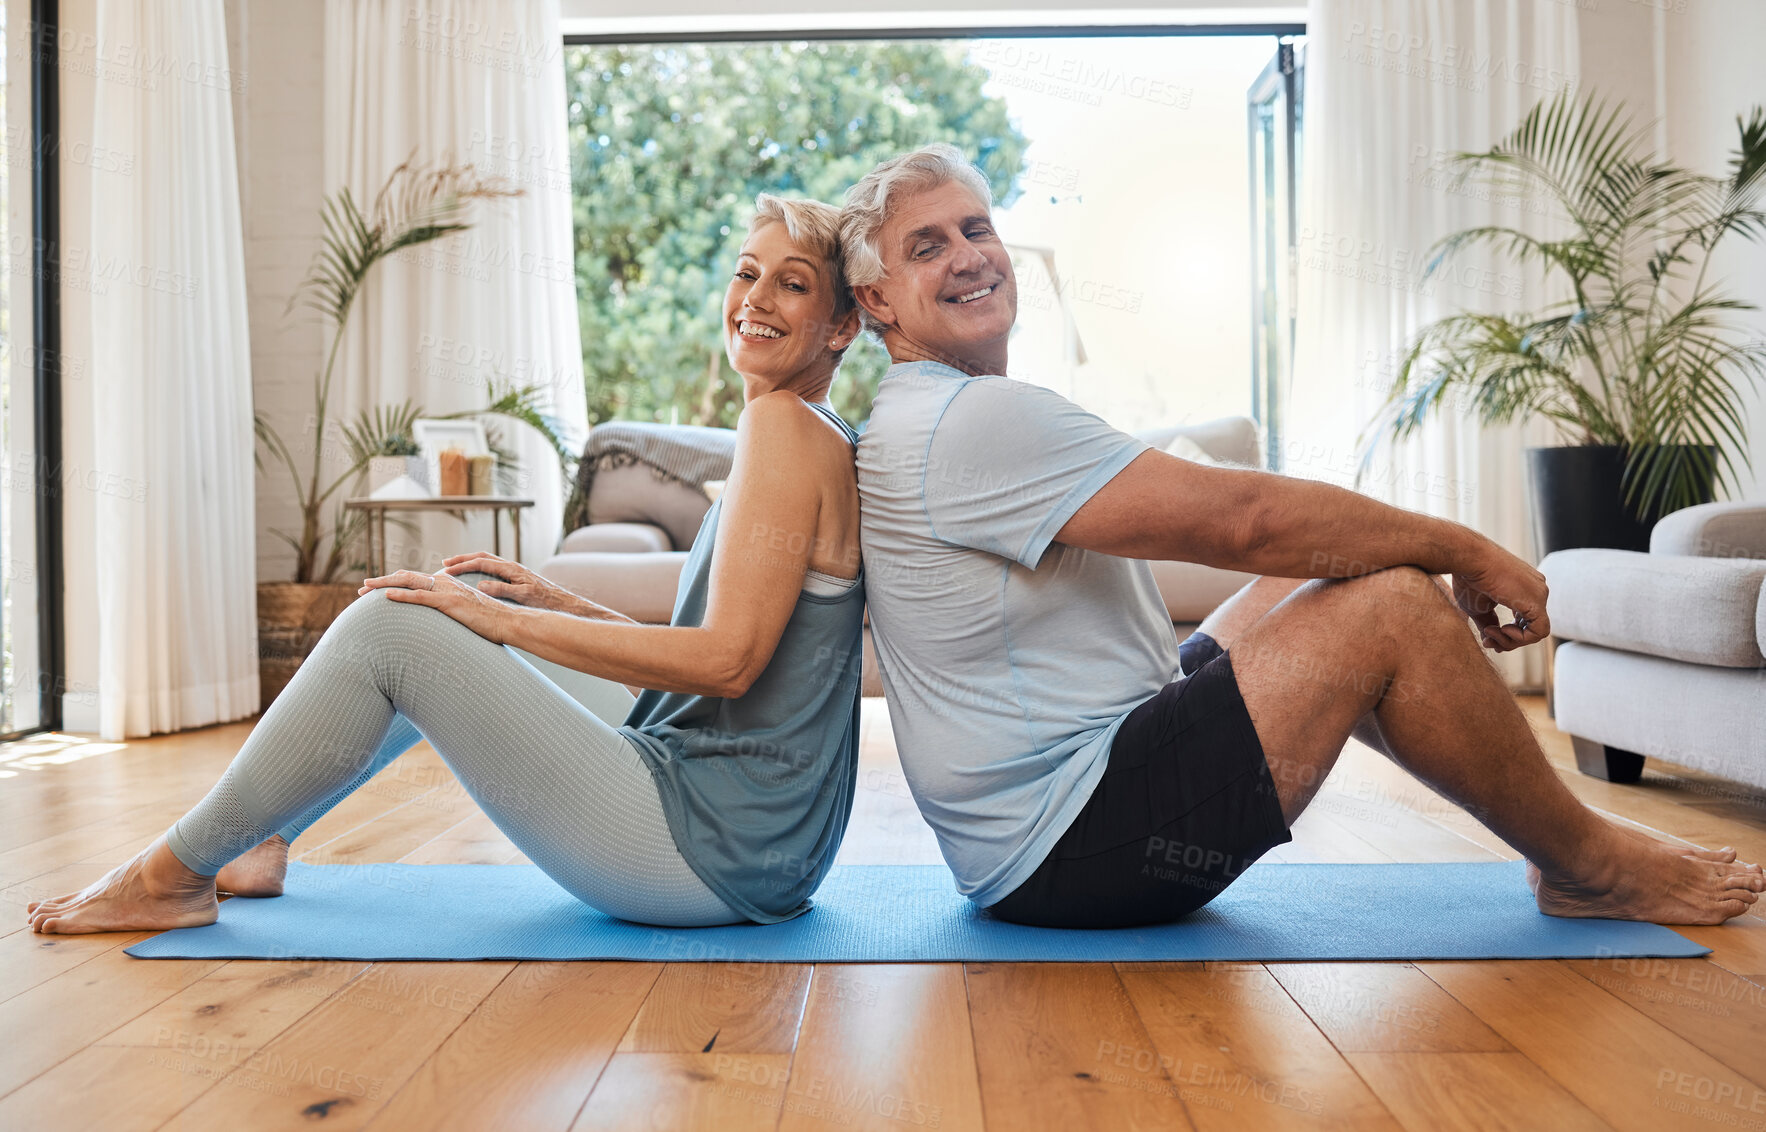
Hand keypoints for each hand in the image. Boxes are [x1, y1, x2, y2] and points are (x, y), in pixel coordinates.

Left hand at [357, 569, 514, 644]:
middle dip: (382, 581)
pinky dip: (401, 595)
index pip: (415, 580)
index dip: (395, 583)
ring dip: (384, 584)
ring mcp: (446, 591)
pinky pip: (419, 596)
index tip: (377, 590)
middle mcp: (445, 583)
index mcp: (448, 584)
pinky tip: (385, 596)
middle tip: (362, 588)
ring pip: (408, 582)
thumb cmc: (491, 622)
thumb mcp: (467, 614)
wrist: (508, 622)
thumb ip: (452, 612)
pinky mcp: (448, 602)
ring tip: (365, 589)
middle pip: (406, 577)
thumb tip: (441, 622)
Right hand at [439, 551, 575, 612]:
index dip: (462, 565)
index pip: (481, 562)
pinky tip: (475, 577)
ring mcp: (515, 571)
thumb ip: (502, 589)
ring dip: (471, 562)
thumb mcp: (523, 596)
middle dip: (463, 559)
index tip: (446, 571)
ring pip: (488, 561)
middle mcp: (512, 567)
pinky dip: (480, 569)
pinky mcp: (517, 578)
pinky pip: (494, 569)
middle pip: (482, 557)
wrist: (564, 604)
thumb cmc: (546, 601)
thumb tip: (480, 586)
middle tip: (445, 564)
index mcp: (511, 569)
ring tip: (456, 568)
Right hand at [1450, 546, 1549, 652]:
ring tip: (1490, 632)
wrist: (1469, 560)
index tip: (1486, 635)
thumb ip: (1489, 622)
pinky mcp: (1537, 602)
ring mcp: (1539, 594)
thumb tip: (1490, 640)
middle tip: (1487, 640)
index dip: (1508, 634)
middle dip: (1508, 640)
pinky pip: (1539, 632)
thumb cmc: (1469, 578)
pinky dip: (1520, 638)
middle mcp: (1536, 590)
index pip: (1524, 620)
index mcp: (1524, 589)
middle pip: (1530, 627)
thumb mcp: (1479, 606)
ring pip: (1536, 632)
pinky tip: (1502, 629)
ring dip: (1511, 640)